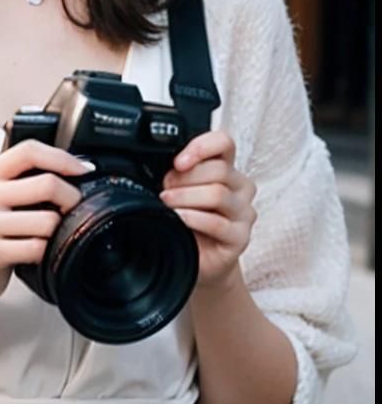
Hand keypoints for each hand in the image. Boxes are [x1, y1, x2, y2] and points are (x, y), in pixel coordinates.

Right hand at [0, 140, 92, 307]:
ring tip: (46, 234)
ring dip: (57, 231)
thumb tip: (77, 170)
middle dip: (72, 198)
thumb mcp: (1, 197)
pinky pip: (37, 247)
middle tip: (73, 208)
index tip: (82, 170)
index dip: (63, 158)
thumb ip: (27, 179)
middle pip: (47, 184)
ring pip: (48, 220)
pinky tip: (35, 251)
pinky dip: (44, 251)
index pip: (30, 151)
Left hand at [160, 130, 256, 289]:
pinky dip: (194, 219)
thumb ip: (178, 176)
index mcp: (227, 169)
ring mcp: (244, 212)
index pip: (223, 143)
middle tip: (164, 189)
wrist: (200, 260)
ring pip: (218, 193)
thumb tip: (160, 167)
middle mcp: (240, 187)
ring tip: (167, 205)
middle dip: (184, 178)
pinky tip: (180, 219)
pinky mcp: (241, 237)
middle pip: (218, 169)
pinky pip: (217, 223)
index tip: (178, 161)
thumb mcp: (180, 193)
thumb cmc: (189, 223)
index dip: (200, 147)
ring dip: (186, 197)